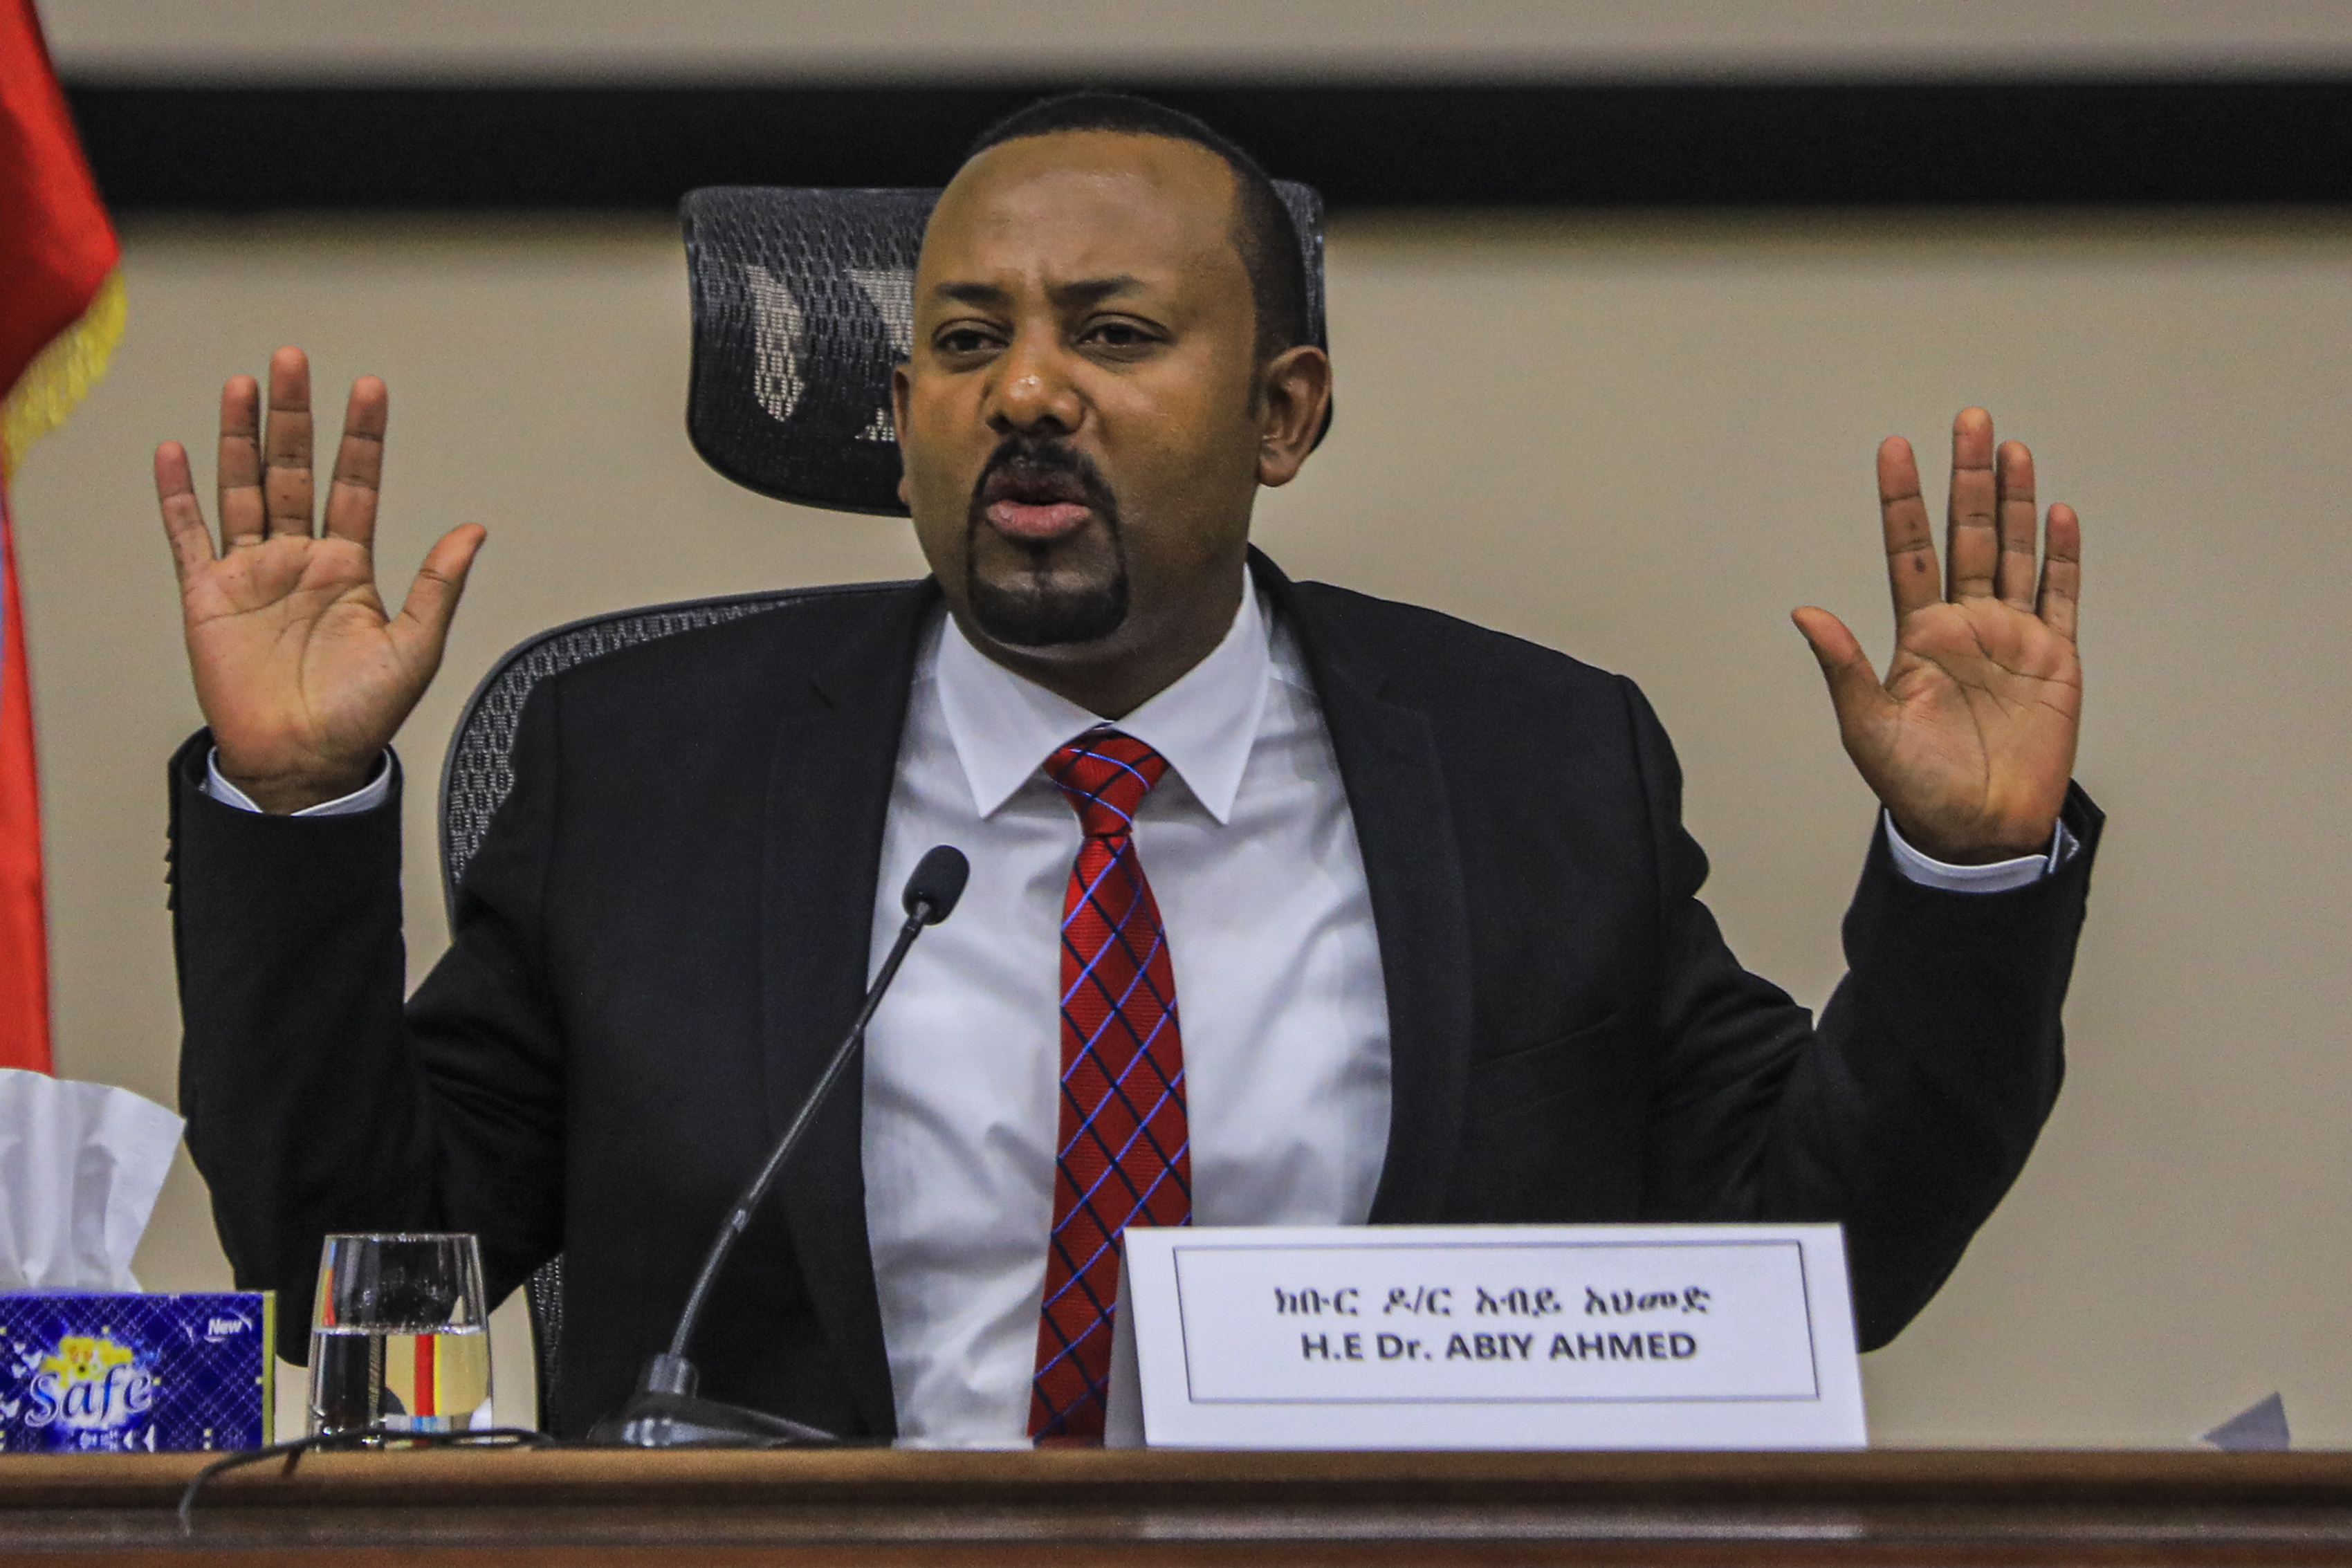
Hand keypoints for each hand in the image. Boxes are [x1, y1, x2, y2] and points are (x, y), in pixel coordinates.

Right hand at [155, 347, 485, 812]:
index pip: (356, 484)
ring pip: (243, 488)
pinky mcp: (208, 596)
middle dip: (294, 415)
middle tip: (293, 359)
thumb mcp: (415, 648)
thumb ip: (438, 585)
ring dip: (239, 436)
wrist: (304, 763)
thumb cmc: (362, 715)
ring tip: (242, 384)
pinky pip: (189, 535)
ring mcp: (253, 573)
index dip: (362, 437)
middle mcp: (300, 559)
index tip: (369, 387)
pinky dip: (179, 495)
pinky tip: (176, 451)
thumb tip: (475, 530)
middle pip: (294, 470)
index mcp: (350, 566)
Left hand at [1792, 408, 2080, 863]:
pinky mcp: (2056, 658)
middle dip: (1967, 478)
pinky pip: (2061, 595)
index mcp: (1918, 635)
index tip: (1893, 448)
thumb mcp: (1867, 728)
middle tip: (1968, 418)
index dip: (1902, 501)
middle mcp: (1965, 624)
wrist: (1977, 831)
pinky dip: (2064, 556)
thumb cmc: (1917, 787)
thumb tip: (1804, 612)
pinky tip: (2061, 513)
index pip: (1907, 552)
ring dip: (2015, 500)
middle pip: (1967, 534)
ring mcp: (2013, 636)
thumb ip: (1842, 667)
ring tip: (2010, 447)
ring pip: (2014, 551)